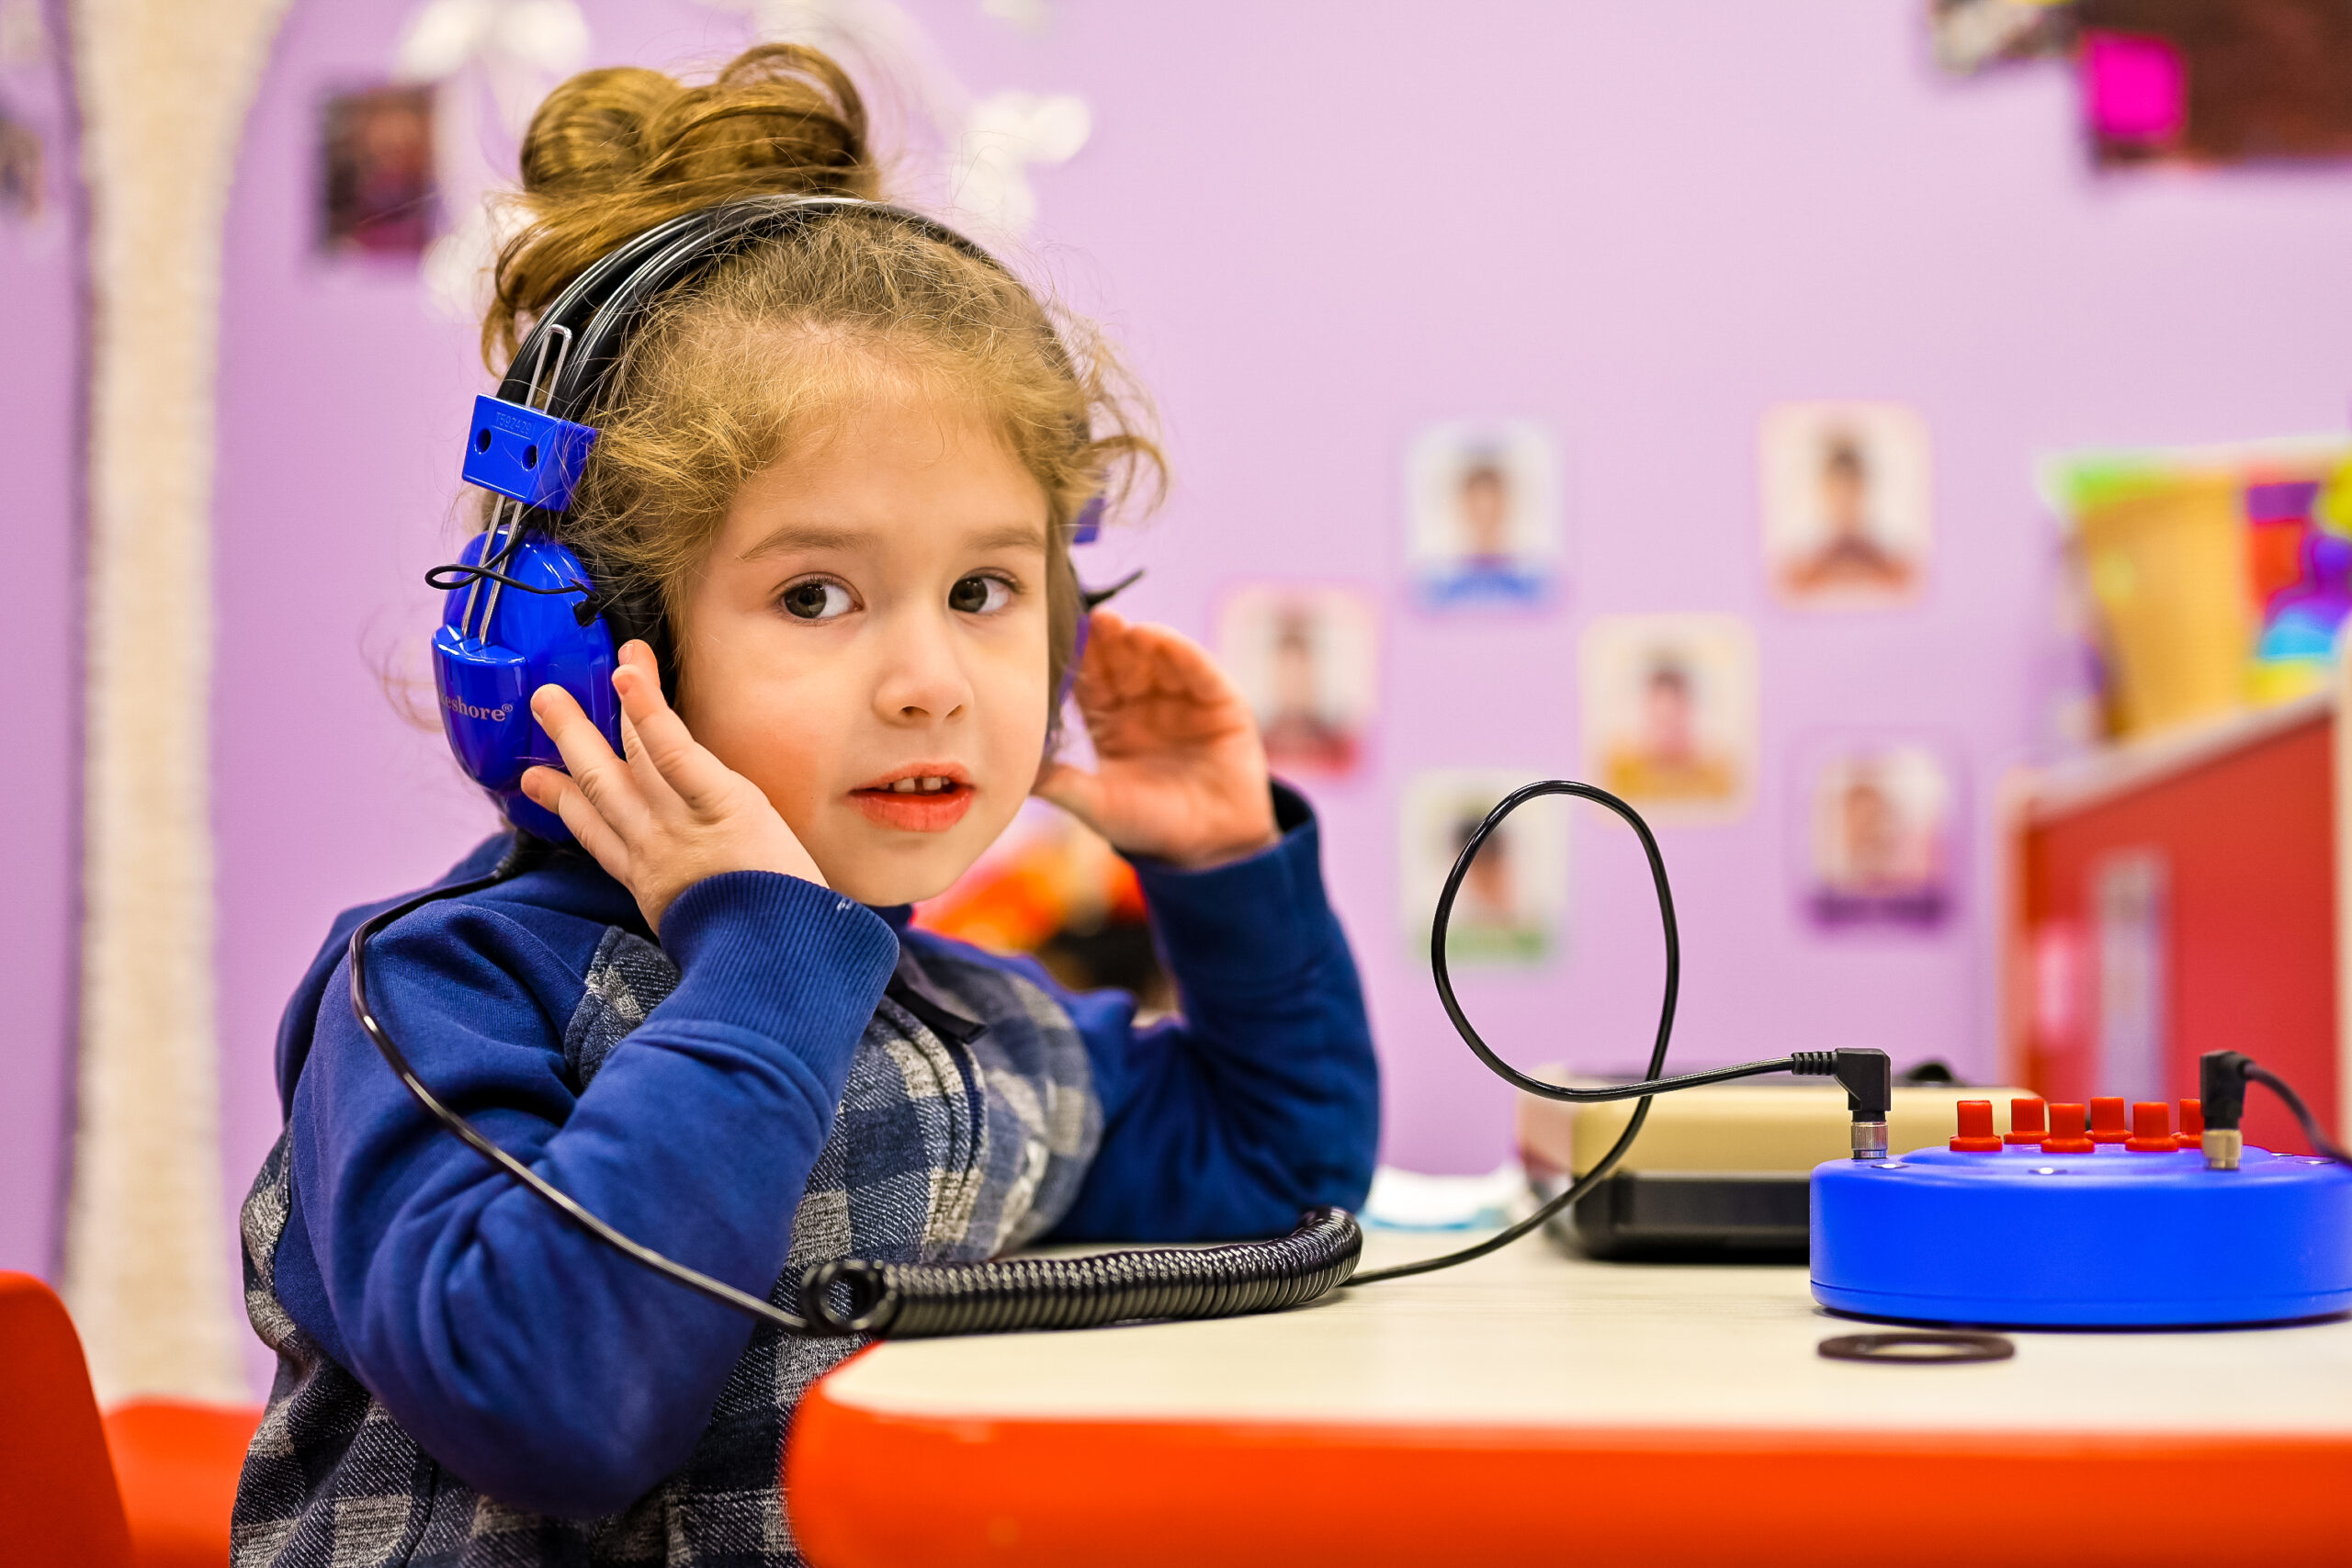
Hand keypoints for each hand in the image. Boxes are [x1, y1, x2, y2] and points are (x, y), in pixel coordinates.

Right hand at [520, 640, 825, 932]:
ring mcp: (680, 825)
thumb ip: (685, 903)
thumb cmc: (759, 951)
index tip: (534, 780)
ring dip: (592, 718)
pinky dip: (649, 712)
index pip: (596, 834)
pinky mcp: (722, 805)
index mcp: (648, 881)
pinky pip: (675, 752)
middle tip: (542, 702)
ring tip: (566, 681)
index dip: (562, 803)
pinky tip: (630, 676)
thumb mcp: (702, 933)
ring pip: (626, 762)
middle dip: (567, 742)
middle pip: (598, 787)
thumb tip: (687, 898)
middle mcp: (653, 848)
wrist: (781, 966)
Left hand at [1034, 610, 1279, 869]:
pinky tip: (1153, 636)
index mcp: (1110, 723)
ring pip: (1154, 658)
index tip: (1051, 642)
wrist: (1212, 845)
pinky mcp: (1219, 700)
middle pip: (1119, 663)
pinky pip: (1196, 669)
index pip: (1088, 684)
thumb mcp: (1098, 804)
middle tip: (1080, 620)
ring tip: (1111, 623)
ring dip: (1133, 638)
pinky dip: (1177, 650)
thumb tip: (1012, 770)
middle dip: (1101, 640)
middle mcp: (1143, 704)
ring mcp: (1181, 698)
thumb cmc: (1149, 825)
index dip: (1073, 663)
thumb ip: (1060, 784)